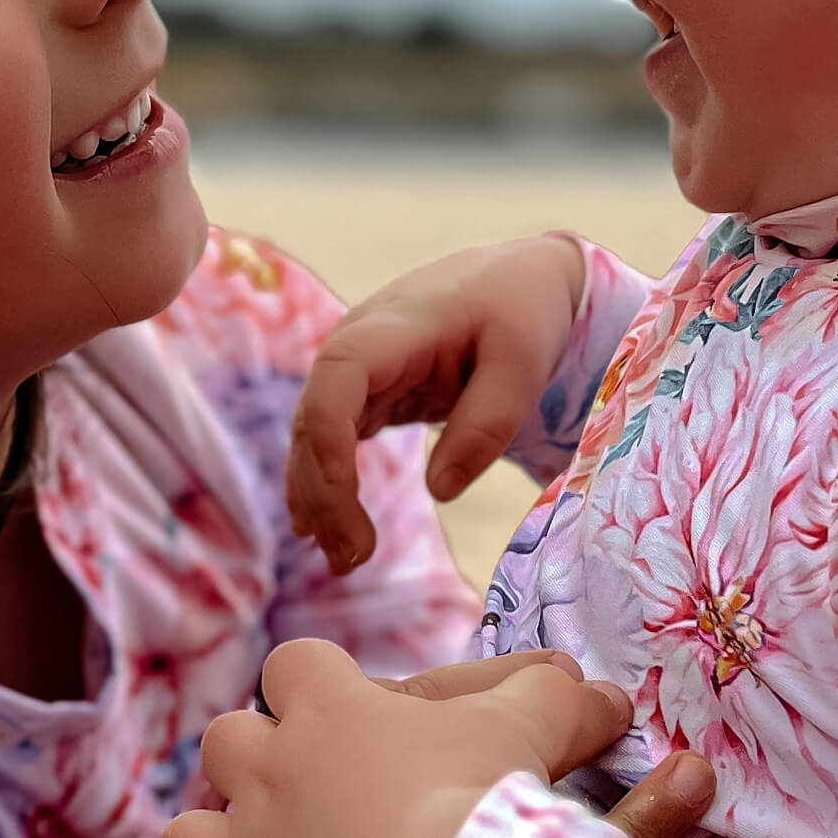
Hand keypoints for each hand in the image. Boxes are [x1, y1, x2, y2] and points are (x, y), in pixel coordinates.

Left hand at [166, 645, 717, 837]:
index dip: (315, 682)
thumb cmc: (487, 803)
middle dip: (253, 760)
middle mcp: (265, 777)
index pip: (294, 663)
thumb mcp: (529, 731)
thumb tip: (608, 692)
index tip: (346, 705)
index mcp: (325, 709)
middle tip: (308, 788)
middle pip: (224, 741)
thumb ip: (557, 701)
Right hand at [287, 235, 586, 574]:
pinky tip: (330, 530)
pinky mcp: (368, 391)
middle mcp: (357, 345)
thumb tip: (441, 490)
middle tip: (353, 559)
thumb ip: (487, 423)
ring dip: (319, 497)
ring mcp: (357, 370)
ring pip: (313, 435)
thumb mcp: (524, 363)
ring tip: (344, 560)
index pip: (336, 380)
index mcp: (392, 327)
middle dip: (324, 492)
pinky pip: (332, 438)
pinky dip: (329, 483)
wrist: (519, 278)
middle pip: (314, 419)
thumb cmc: (523, 311)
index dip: (327, 443)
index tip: (342, 505)